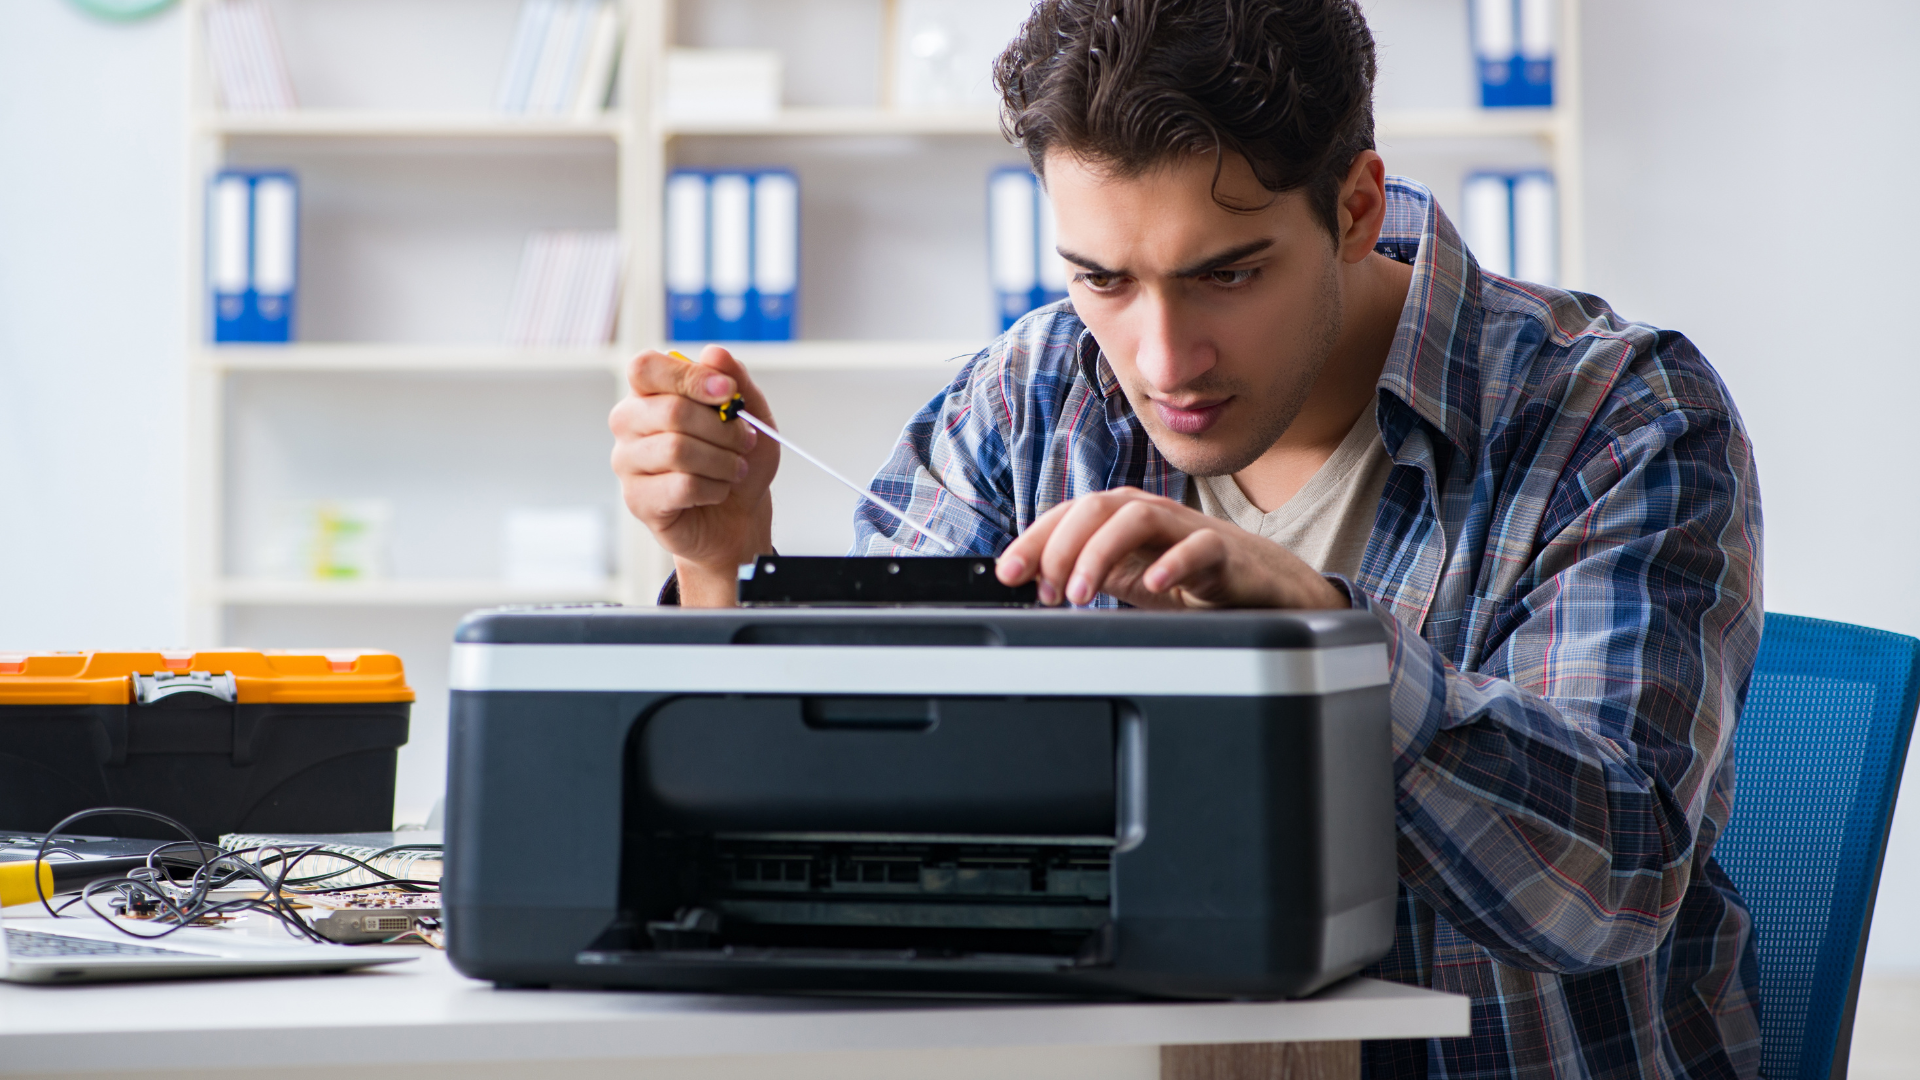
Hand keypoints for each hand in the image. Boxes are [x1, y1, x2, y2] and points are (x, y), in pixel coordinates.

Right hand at [609, 345, 778, 605]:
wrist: (738, 516)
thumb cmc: (737, 460)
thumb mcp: (752, 415)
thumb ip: (736, 380)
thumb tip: (714, 353)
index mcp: (650, 392)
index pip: (646, 368)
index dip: (688, 376)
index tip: (727, 393)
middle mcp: (629, 422)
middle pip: (671, 411)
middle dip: (722, 429)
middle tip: (744, 442)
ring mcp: (627, 462)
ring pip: (677, 450)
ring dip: (722, 461)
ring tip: (735, 469)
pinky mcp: (637, 499)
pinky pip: (680, 486)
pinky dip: (713, 488)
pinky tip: (717, 491)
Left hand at [993, 488, 1346, 609]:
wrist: (1264, 590)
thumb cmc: (1193, 579)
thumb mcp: (1129, 579)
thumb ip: (1087, 574)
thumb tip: (1033, 579)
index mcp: (1122, 518)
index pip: (1068, 515)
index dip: (1033, 540)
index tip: (1007, 574)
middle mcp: (1151, 515)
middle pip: (1097, 506)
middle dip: (1061, 545)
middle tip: (1047, 590)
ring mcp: (1188, 530)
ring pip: (1139, 517)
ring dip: (1101, 553)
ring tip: (1081, 593)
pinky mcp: (1226, 554)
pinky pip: (1200, 548)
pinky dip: (1173, 563)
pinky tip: (1152, 585)